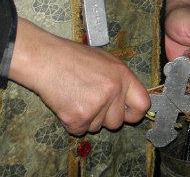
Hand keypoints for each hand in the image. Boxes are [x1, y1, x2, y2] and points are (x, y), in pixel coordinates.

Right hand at [8, 18, 150, 135]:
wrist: (47, 60)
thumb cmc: (74, 58)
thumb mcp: (106, 62)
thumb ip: (120, 81)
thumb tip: (130, 101)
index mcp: (123, 76)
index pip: (143, 104)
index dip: (134, 113)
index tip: (126, 114)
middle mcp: (113, 92)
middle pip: (117, 122)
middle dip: (105, 118)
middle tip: (90, 101)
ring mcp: (96, 106)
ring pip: (97, 127)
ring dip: (87, 118)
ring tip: (76, 96)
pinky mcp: (78, 118)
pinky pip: (80, 131)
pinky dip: (72, 122)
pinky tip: (67, 103)